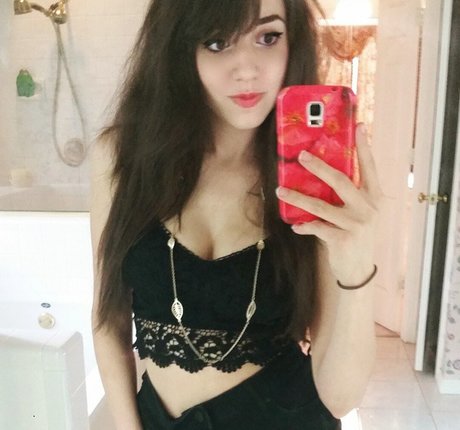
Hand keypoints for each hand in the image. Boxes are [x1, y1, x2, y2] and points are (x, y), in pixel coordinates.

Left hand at [276, 124, 382, 284]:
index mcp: (374, 196)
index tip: (358, 126)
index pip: (369, 167)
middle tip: (302, 156)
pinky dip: (304, 226)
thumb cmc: (356, 235)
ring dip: (298, 198)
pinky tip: (295, 226)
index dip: (364, 147)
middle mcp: (368, 207)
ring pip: (322, 206)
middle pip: (341, 181)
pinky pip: (317, 228)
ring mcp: (356, 224)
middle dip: (319, 167)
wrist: (360, 269)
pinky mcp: (343, 239)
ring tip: (280, 190)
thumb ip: (349, 195)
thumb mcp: (360, 213)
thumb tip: (323, 174)